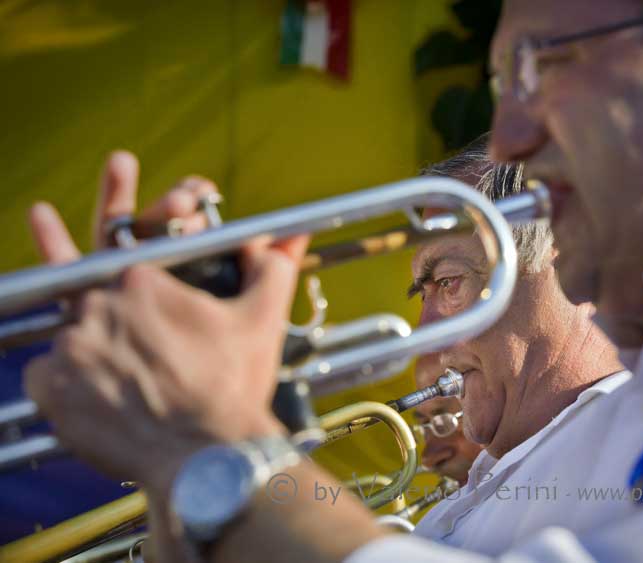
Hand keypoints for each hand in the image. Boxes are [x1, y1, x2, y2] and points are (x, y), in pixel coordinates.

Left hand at [24, 152, 307, 494]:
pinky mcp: (52, 390)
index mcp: (143, 280)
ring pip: (66, 323)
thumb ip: (272, 269)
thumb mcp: (260, 321)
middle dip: (66, 229)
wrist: (206, 457)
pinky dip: (63, 371)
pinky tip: (84, 376)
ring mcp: (70, 346)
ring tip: (44, 275)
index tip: (130, 177)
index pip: (133, 234)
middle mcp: (97, 305)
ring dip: (75, 316)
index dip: (136, 205)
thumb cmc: (232, 386)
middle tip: (53, 204)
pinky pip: (46, 371)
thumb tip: (293, 236)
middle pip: (81, 265)